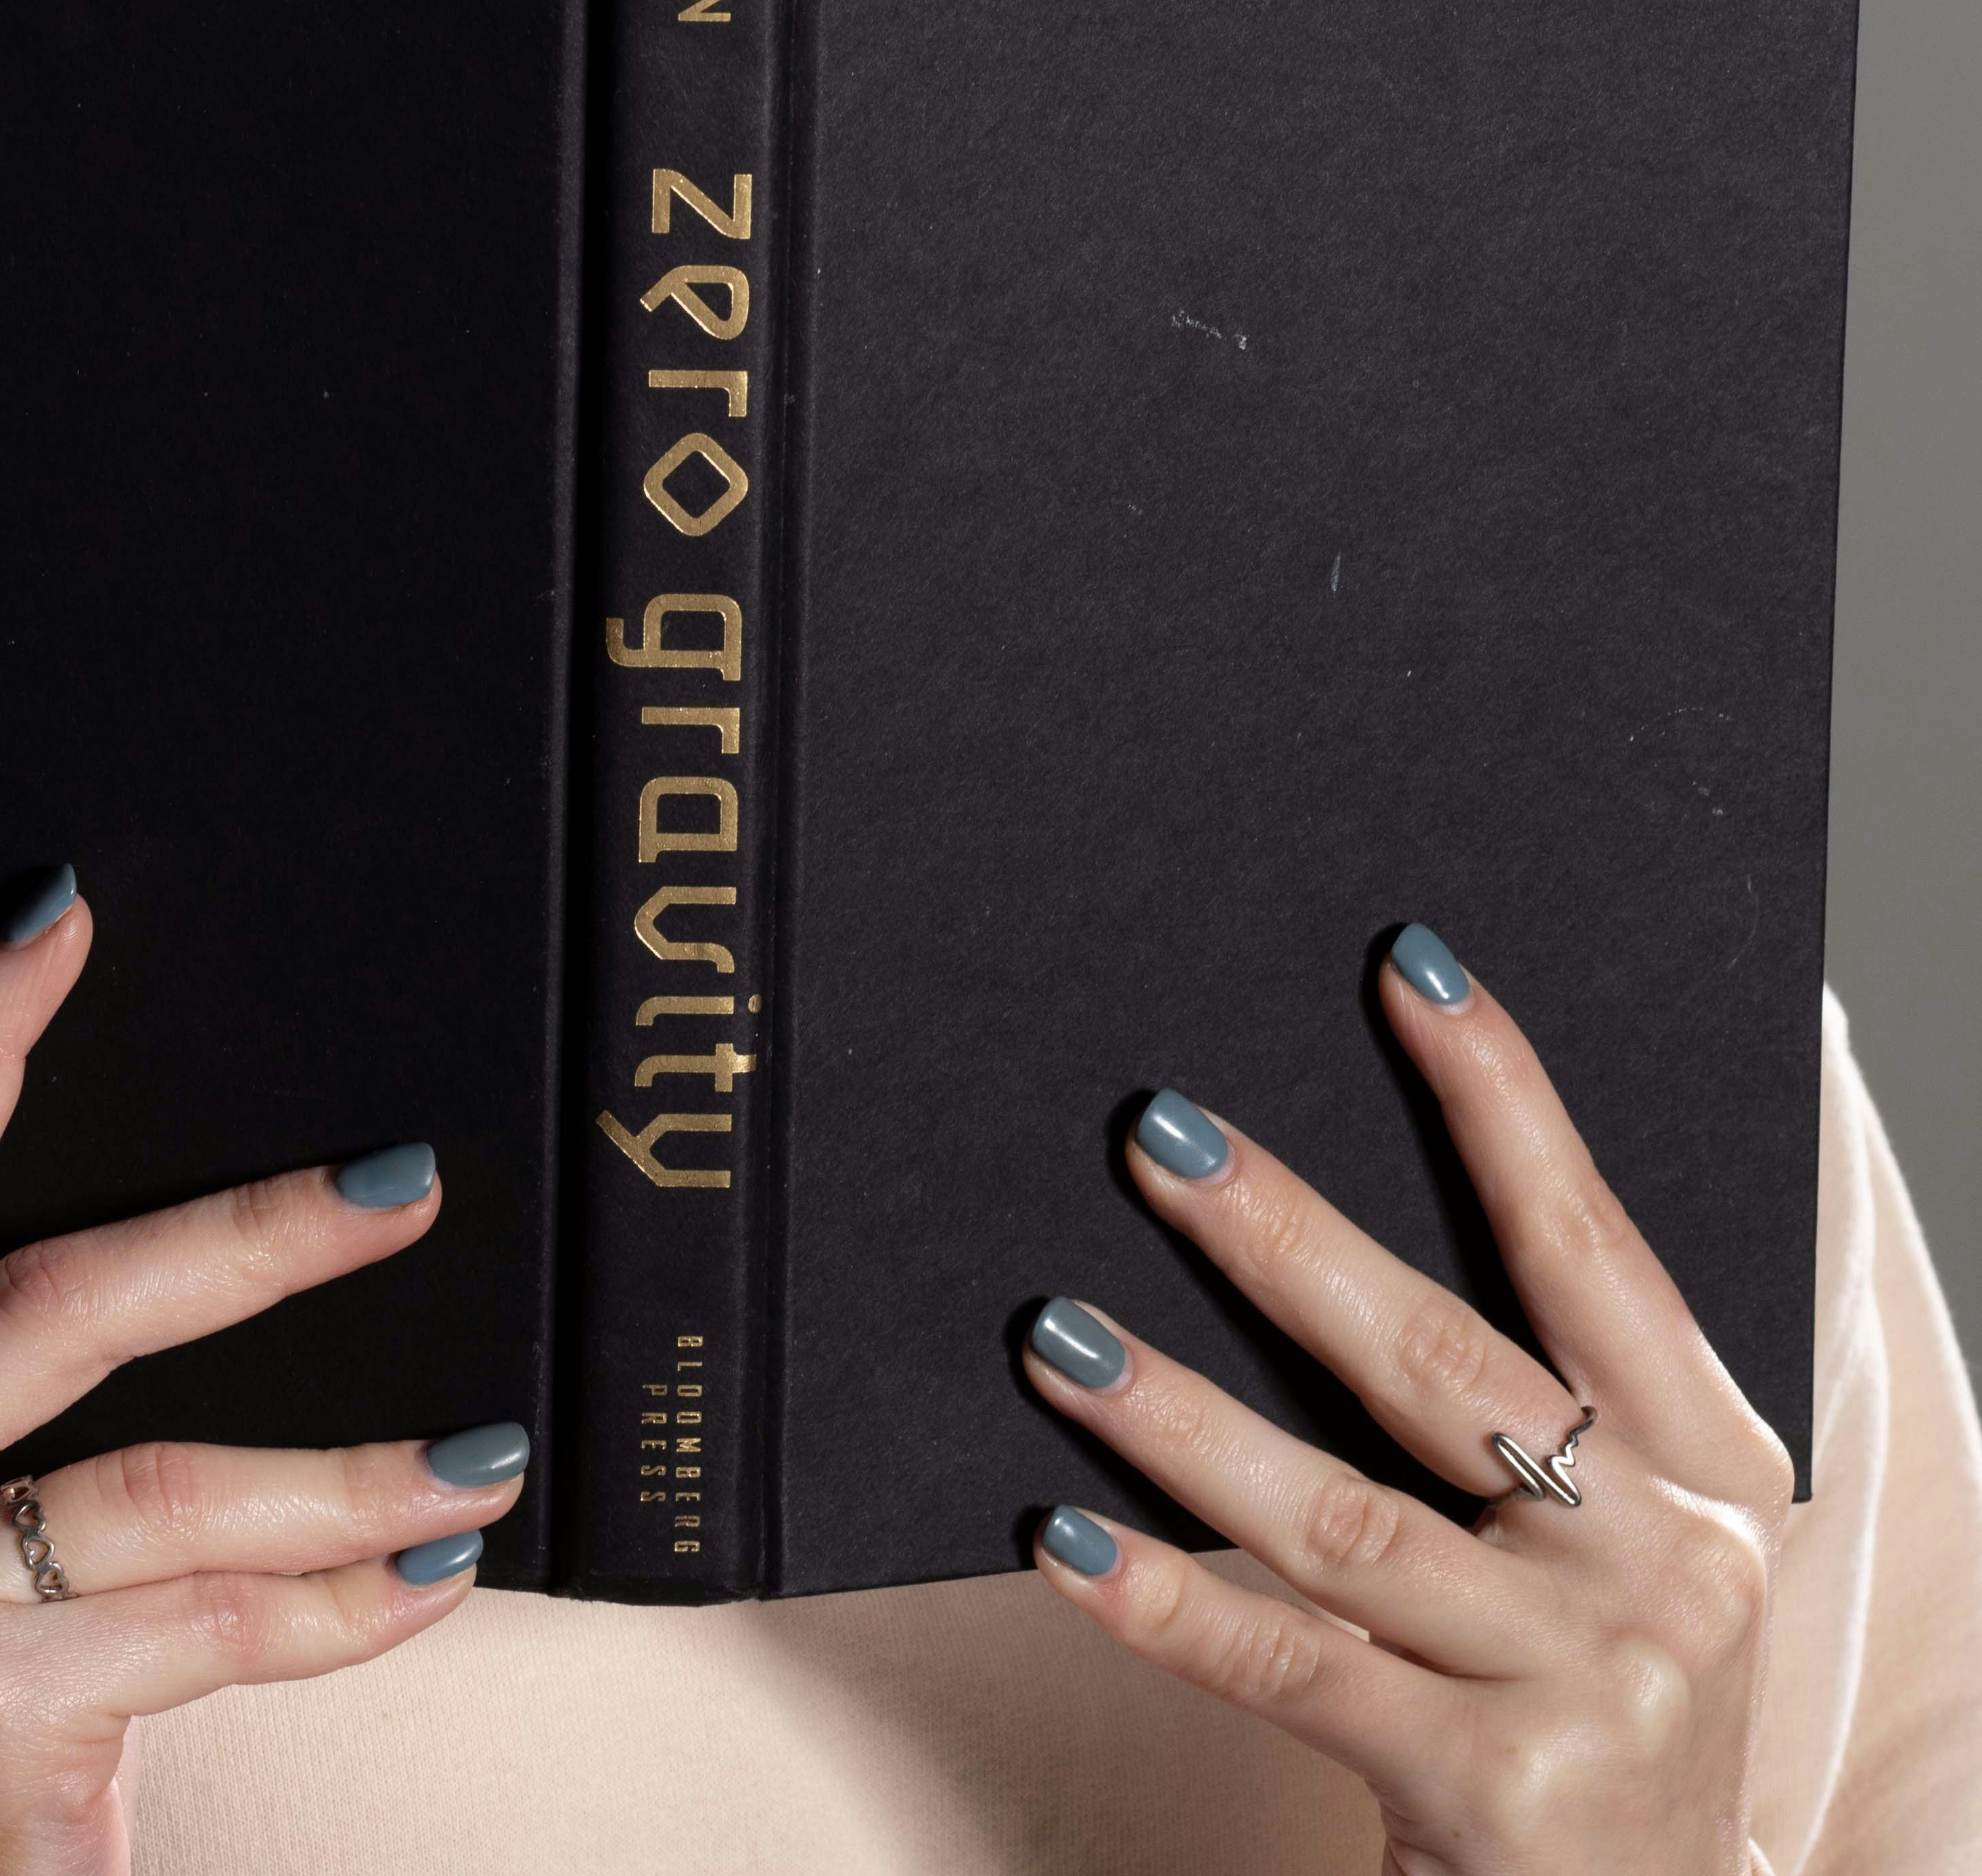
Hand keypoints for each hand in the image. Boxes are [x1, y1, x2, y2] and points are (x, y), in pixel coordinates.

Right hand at [0, 878, 523, 1874]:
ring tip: (481, 1453)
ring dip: (349, 1465)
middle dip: (252, 1233)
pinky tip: (428, 1581)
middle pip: (52, 1304)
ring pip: (156, 1484)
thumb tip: (231, 1220)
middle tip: (403, 1179)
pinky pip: (203, 1628)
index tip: (61, 912)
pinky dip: (339, 1606)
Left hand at [1019, 930, 1789, 1874]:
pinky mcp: (1493, 1799)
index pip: (1590, 1247)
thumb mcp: (1630, 1542)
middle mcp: (1667, 1565)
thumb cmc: (1603, 1694)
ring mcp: (1587, 1688)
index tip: (1406, 969)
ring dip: (1179, 1414)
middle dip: (1286, 1237)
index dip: (1501, 1101)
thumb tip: (1329, 1207)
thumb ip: (1544, 1402)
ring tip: (1054, 1333)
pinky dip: (1167, 1602)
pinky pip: (1292, 1670)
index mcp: (1709, 1467)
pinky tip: (1065, 1539)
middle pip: (1443, 1364)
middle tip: (1155, 1131)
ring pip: (1341, 1516)